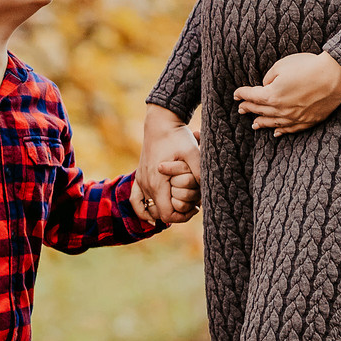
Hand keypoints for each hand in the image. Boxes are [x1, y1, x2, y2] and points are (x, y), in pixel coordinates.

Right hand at [134, 107, 202, 225]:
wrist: (160, 122)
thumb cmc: (177, 137)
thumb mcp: (193, 153)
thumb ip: (200, 172)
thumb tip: (205, 189)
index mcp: (158, 183)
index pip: (167, 215)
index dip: (182, 217)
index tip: (195, 208)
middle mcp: (146, 185)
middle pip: (160, 214)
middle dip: (177, 212)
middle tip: (192, 204)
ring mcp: (141, 181)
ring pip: (150, 208)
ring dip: (164, 210)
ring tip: (179, 204)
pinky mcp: (139, 176)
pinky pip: (135, 200)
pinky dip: (142, 210)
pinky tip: (150, 218)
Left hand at [233, 51, 340, 135]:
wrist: (335, 76)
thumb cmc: (308, 67)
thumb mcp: (282, 65)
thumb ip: (269, 77)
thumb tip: (266, 85)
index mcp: (271, 95)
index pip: (251, 96)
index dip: (241, 94)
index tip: (236, 94)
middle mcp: (281, 110)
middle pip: (260, 110)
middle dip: (248, 108)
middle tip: (241, 109)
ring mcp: (295, 117)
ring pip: (274, 123)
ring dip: (262, 123)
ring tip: (254, 125)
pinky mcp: (308, 120)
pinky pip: (291, 129)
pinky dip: (282, 131)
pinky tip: (276, 132)